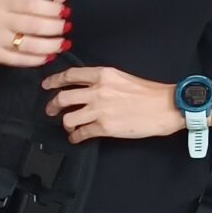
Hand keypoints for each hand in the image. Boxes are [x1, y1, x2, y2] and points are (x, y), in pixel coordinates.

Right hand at [0, 0, 74, 68]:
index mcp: (3, 0)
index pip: (31, 4)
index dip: (52, 9)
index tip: (65, 12)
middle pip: (33, 26)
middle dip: (55, 28)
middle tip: (67, 28)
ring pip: (29, 45)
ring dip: (51, 46)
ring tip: (63, 43)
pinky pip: (20, 60)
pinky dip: (38, 59)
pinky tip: (49, 56)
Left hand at [44, 63, 181, 141]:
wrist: (165, 107)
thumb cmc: (149, 93)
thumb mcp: (122, 77)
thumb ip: (102, 81)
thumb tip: (87, 89)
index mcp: (103, 75)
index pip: (69, 75)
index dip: (53, 80)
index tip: (46, 85)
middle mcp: (98, 91)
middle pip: (63, 97)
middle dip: (53, 105)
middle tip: (51, 110)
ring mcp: (100, 110)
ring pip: (69, 117)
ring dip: (65, 124)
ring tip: (68, 126)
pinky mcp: (105, 127)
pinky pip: (81, 133)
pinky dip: (76, 137)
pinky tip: (77, 137)